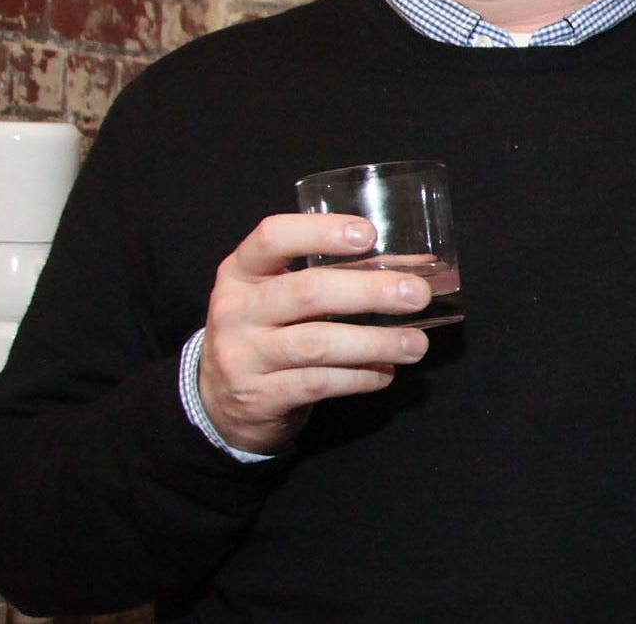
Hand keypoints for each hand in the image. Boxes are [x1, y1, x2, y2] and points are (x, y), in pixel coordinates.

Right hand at [197, 213, 430, 453]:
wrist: (218, 403)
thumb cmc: (265, 333)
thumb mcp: (280, 296)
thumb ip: (334, 276)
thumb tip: (415, 267)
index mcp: (241, 271)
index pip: (272, 237)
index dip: (320, 232)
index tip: (368, 234)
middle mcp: (237, 309)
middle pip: (308, 292)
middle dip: (370, 291)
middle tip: (417, 293)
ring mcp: (244, 355)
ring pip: (317, 343)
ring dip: (374, 342)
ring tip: (415, 343)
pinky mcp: (259, 396)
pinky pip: (318, 383)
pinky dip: (359, 377)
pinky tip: (385, 373)